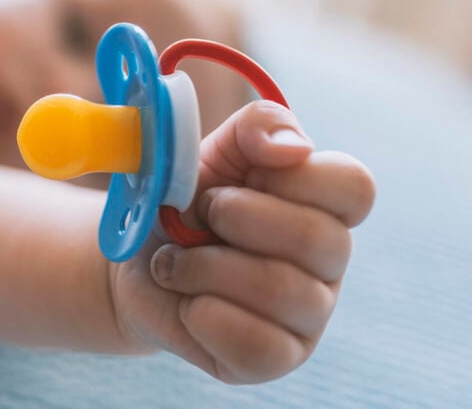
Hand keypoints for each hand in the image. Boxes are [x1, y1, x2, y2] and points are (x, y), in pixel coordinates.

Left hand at [109, 101, 374, 382]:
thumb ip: (255, 128)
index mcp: (323, 204)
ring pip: (281, 290)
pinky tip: (186, 301)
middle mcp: (328, 261)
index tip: (246, 173)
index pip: (355, 187)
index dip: (295, 177)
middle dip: (235, 216)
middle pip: (318, 238)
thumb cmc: (182, 201)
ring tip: (175, 261)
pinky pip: (256, 343)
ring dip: (204, 266)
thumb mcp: (210, 149)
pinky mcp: (276, 359)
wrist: (133, 259)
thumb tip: (293, 149)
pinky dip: (203, 314)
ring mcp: (308, 315)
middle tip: (196, 213)